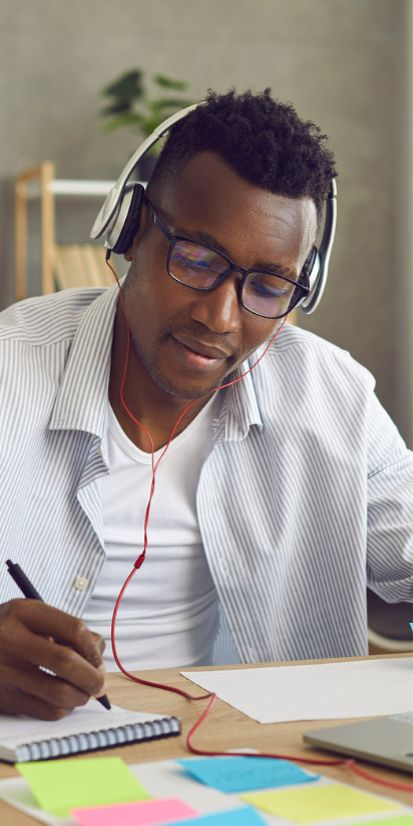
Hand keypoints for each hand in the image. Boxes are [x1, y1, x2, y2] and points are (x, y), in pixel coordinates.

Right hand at [0, 599, 105, 718]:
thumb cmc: (7, 631)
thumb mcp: (31, 616)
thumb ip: (65, 629)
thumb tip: (98, 652)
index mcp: (22, 613)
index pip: (73, 629)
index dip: (93, 647)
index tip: (98, 657)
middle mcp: (10, 640)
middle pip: (66, 662)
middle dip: (92, 676)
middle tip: (99, 683)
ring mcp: (4, 671)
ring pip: (58, 692)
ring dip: (81, 696)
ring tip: (83, 691)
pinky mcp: (2, 698)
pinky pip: (45, 710)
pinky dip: (63, 708)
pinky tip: (63, 700)